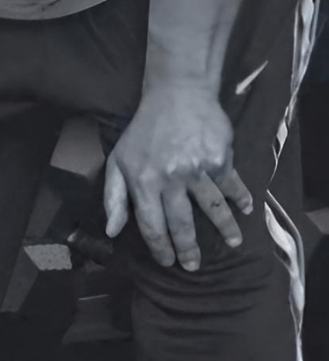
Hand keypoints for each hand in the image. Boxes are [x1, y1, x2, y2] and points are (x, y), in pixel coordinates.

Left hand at [103, 85, 253, 271]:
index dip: (160, 247)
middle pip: (182, 223)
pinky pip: (231, 184)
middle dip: (188, 249)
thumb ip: (113, 198)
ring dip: (225, 229)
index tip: (167, 262)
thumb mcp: (118, 162)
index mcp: (143, 182)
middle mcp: (171, 179)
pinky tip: (247, 210)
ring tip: (233, 244)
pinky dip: (241, 198)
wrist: (176, 94)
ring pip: (212, 208)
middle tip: (194, 266)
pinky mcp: (219, 158)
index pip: (152, 225)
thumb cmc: (143, 132)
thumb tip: (112, 231)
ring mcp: (198, 169)